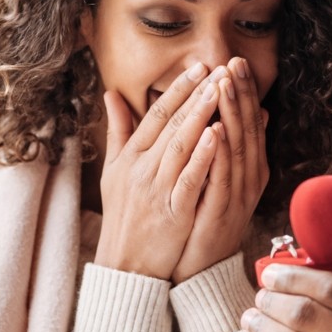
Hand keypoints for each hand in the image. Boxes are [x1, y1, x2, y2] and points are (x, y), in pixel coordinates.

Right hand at [93, 62, 223, 279]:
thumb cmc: (123, 216)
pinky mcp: (173, 212)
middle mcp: (141, 169)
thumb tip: (111, 93)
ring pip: (180, 146)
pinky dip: (203, 156)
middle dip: (195, 95)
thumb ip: (118, 131)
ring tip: (219, 91)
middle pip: (170, 125)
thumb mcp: (113, 171)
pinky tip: (218, 134)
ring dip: (201, 116)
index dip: (177, 89)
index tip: (197, 67)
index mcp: (130, 157)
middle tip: (216, 69)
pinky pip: (189, 179)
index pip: (155, 115)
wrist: (125, 265)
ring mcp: (156, 190)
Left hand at [172, 57, 269, 282]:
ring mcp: (237, 196)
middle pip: (247, 129)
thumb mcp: (217, 178)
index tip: (234, 62)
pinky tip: (216, 131)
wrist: (199, 269)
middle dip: (240, 94)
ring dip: (232, 114)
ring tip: (225, 84)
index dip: (243, 92)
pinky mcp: (221, 212)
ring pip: (238, 148)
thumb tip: (249, 113)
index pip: (248, 122)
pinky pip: (221, 178)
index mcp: (247, 168)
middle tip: (233, 61)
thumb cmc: (203, 221)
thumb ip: (229, 147)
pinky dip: (220, 154)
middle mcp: (247, 178)